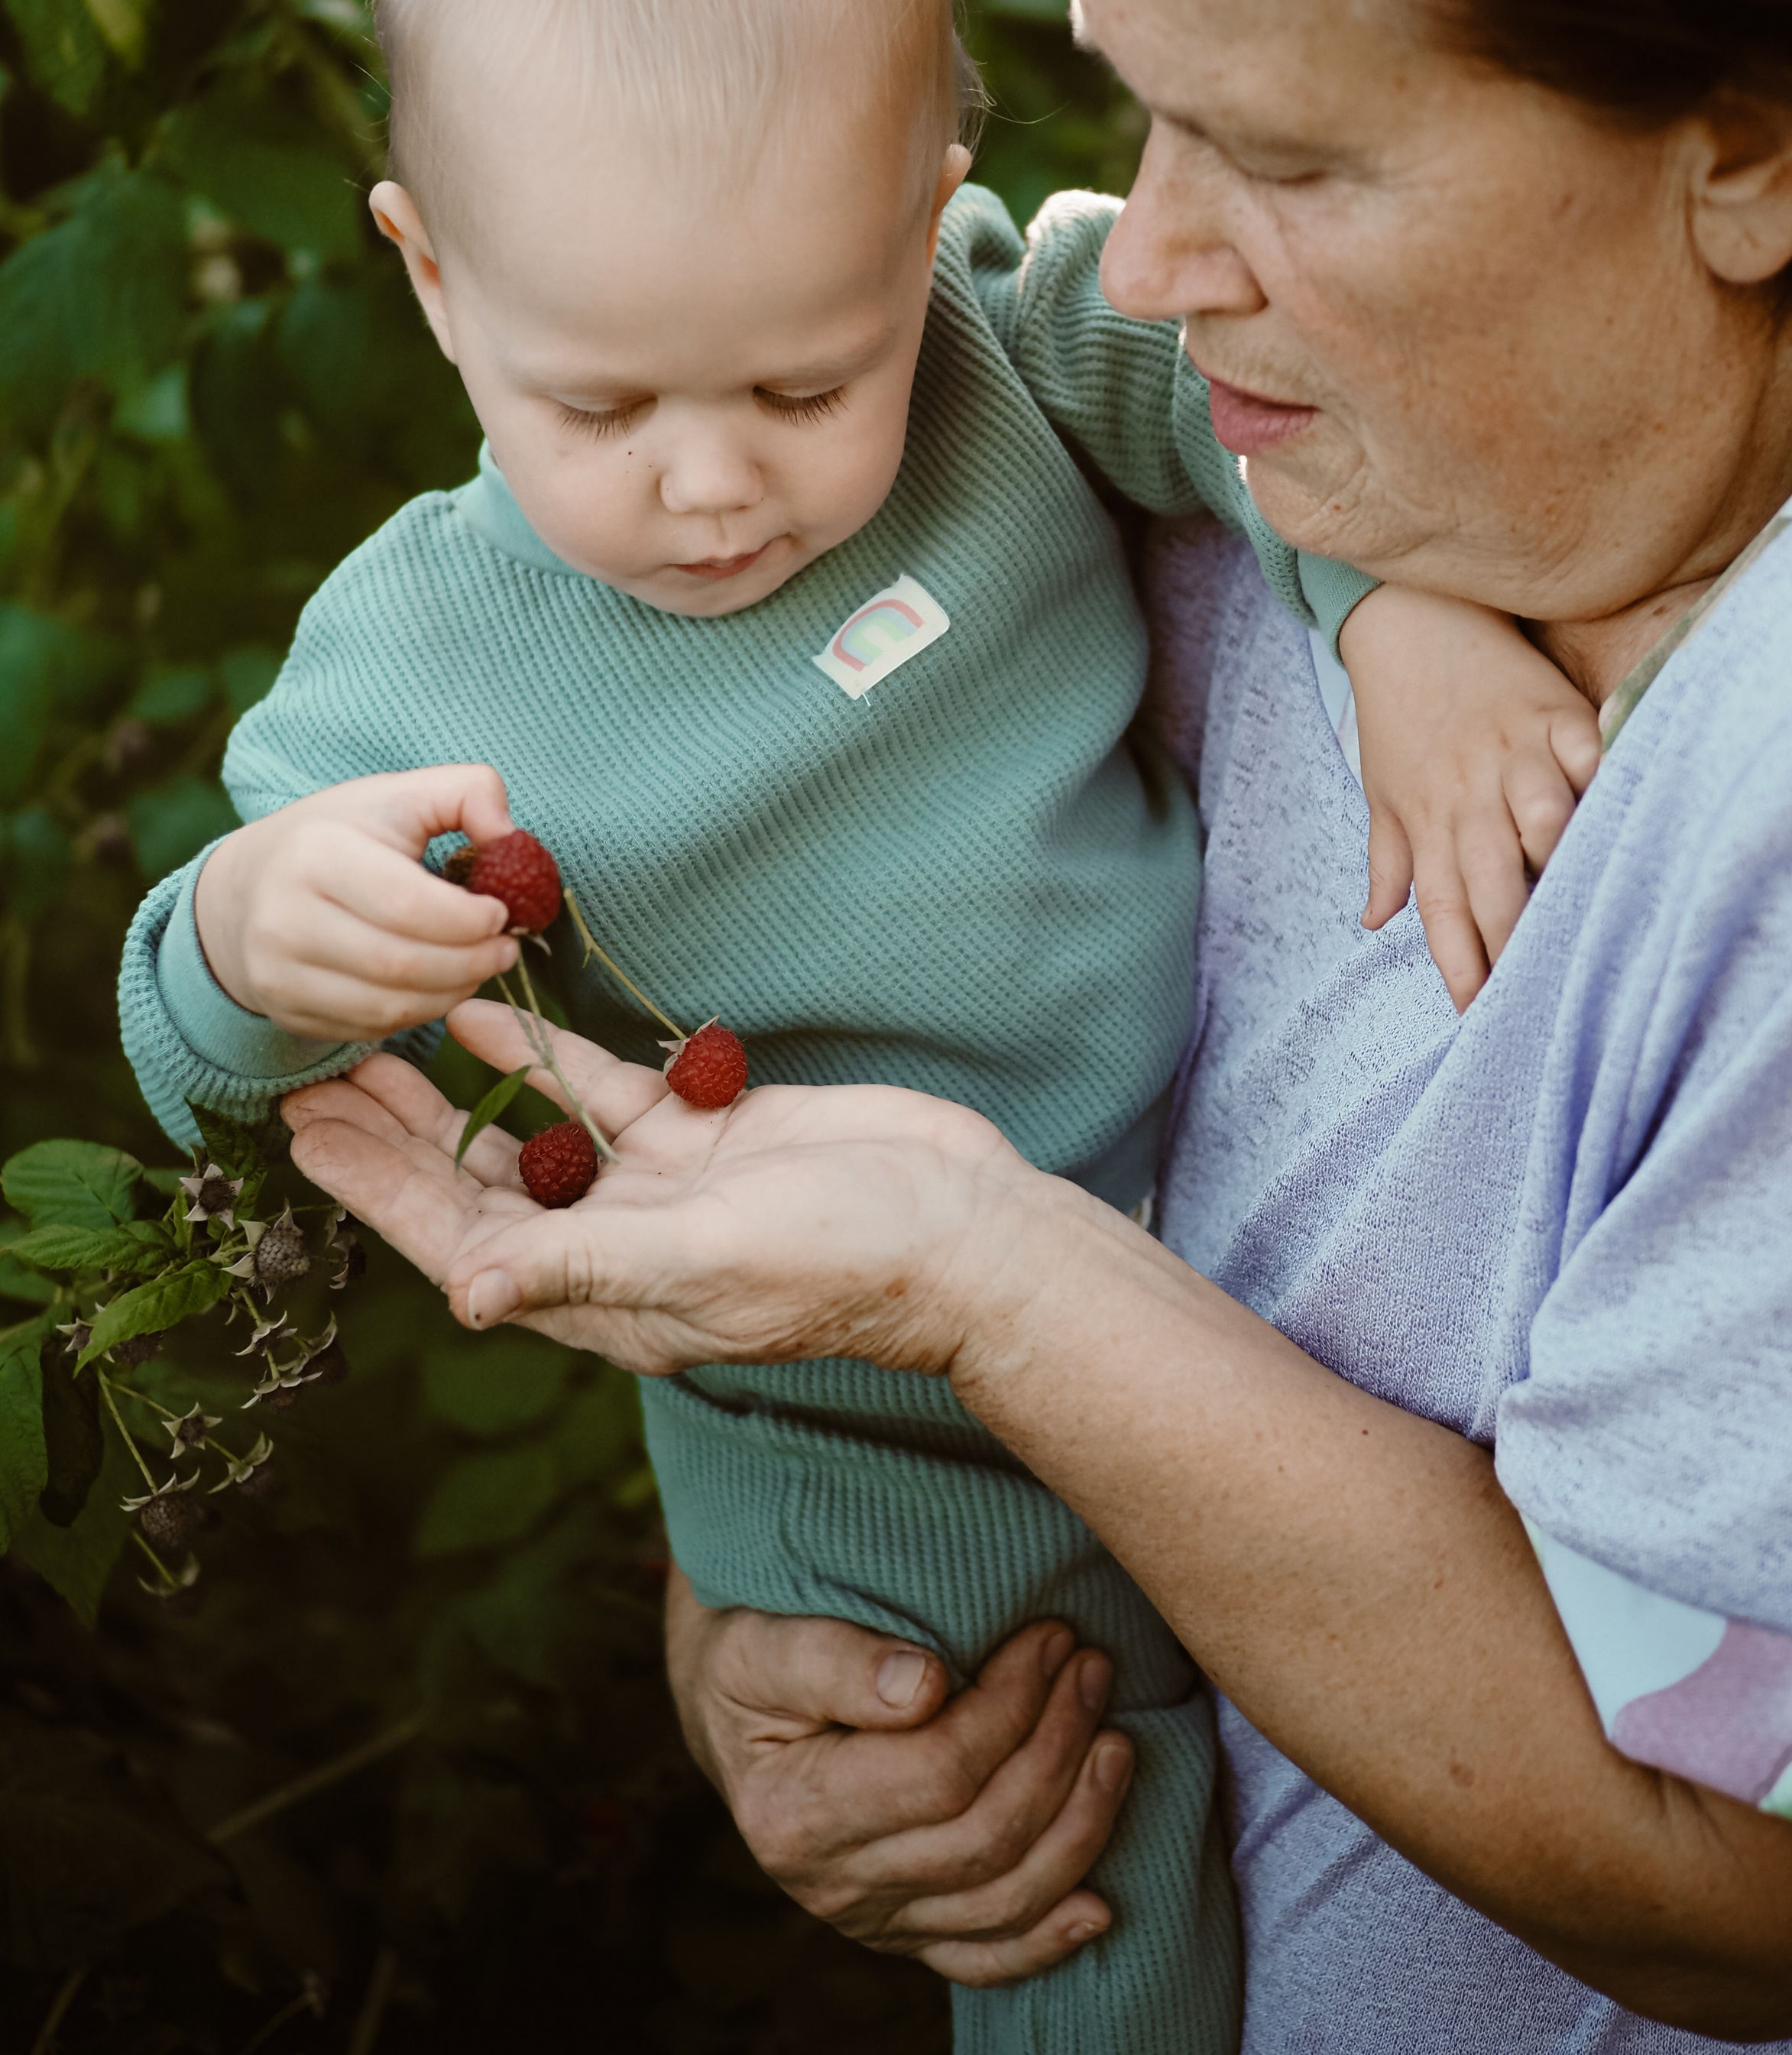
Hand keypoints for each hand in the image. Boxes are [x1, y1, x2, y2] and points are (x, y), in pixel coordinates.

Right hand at [195, 766, 523, 1039]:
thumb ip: (468, 792)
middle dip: (472, 962)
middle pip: (402, 965)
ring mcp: (280, 975)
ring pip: (390, 1007)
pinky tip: (438, 986)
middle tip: (505, 950)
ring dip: (453, 993)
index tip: (501, 913)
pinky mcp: (287, 1013)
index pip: (406, 904)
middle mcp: (285, 920)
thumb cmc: (338, 837)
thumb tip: (510, 834)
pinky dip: (418, 1013)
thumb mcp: (398, 794)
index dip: (467, 918)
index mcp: (316, 855)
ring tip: (479, 966)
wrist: (245, 889)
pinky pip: (370, 1029)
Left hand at [282, 998, 1040, 1378]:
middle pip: (476, 1187)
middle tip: (307, 1077)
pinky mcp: (701, 1138)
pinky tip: (485, 1016)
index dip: (378, 1190)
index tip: (304, 1138)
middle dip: (392, 1137)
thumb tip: (461, 1297)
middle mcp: (614, 1248)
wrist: (961, 1228)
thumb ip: (582, 1266)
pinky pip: (599, 1093)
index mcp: (602, 1301)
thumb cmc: (843, 1260)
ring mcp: (657, 1191)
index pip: (459, 1243)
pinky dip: (542, 1057)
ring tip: (374, 1039)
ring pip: (528, 1136)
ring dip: (452, 1092)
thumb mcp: (705, 1260)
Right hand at [666, 1575, 1133, 1984]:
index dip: (1009, 1707)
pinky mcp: (907, 1933)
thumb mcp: (767, 1642)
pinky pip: (986, 1959)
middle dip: (1056, 1746)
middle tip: (1091, 1665)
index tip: (1050, 1636)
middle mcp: (832, 1886)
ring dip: (1079, 1821)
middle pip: (984, 1835)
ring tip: (1114, 1740)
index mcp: (794, 1814)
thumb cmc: (754, 1658)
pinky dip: (1049, 1940)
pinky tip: (1101, 1905)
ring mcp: (875, 1921)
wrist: (733, 1710)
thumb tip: (923, 1687)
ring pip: (1004, 1899)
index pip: (936, 1774)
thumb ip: (835, 1661)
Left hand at [1338, 589, 1600, 1009]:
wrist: (1409, 619)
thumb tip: (1374, 921)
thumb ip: (1389, 860)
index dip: (1463, 966)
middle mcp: (1470, 794)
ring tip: (1585, 915)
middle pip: (1495, 882)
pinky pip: (1586, 752)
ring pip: (1542, 819)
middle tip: (1542, 993)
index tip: (1481, 1015)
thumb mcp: (1382, 791)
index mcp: (1429, 822)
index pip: (1444, 910)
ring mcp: (1515, 752)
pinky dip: (1604, 780)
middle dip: (1517, 941)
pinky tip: (1624, 815)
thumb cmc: (1399, 716)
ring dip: (1561, 864)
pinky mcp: (1555, 712)